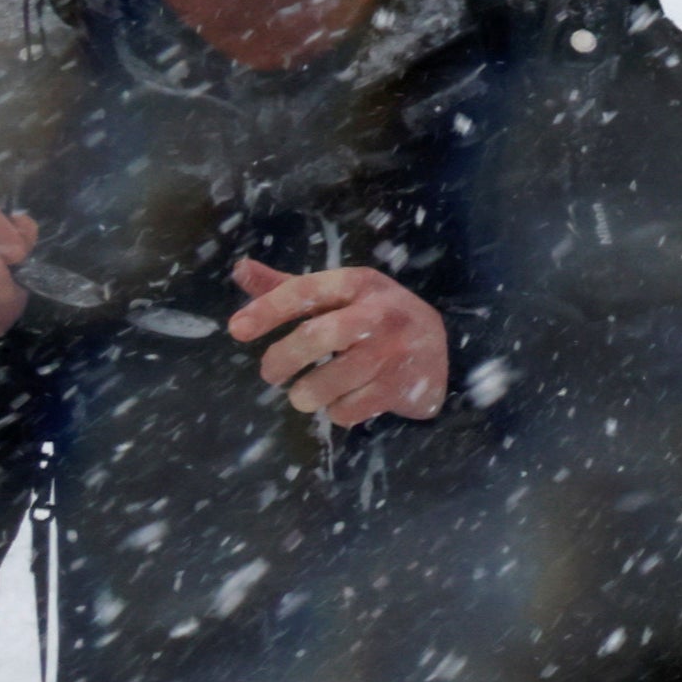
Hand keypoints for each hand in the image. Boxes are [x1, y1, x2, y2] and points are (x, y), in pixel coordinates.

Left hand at [226, 259, 447, 423]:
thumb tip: (240, 270)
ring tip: (304, 394)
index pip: (305, 291)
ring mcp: (395, 353)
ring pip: (330, 381)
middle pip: (317, 337)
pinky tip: (344, 401)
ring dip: (305, 394)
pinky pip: (350, 409)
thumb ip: (289, 286)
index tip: (236, 330)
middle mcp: (381, 314)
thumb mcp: (340, 295)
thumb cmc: (375, 318)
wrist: (445, 347)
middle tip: (270, 374)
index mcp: (359, 284)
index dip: (267, 310)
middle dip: (282, 359)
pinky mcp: (404, 387)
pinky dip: (336, 411)